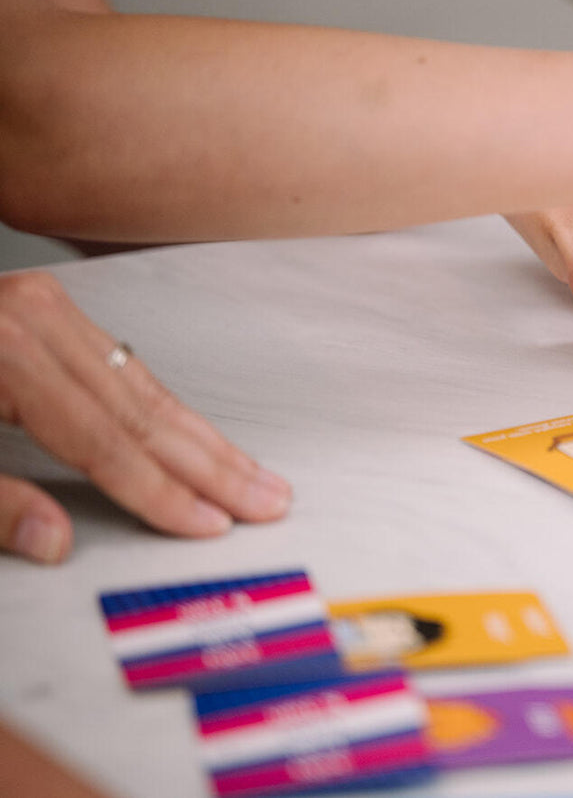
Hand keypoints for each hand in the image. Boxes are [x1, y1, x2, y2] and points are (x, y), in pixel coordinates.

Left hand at [0, 271, 289, 563]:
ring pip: (145, 386)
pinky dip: (167, 408)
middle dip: (210, 465)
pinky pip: (126, 366)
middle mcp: (35, 323)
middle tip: (265, 499)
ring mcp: (46, 309)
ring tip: (255, 475)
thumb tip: (53, 542)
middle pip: (143, 410)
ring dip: (204, 439)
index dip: (158, 492)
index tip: (207, 524)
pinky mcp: (47, 309)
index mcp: (6, 356)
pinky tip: (199, 436)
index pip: (103, 441)